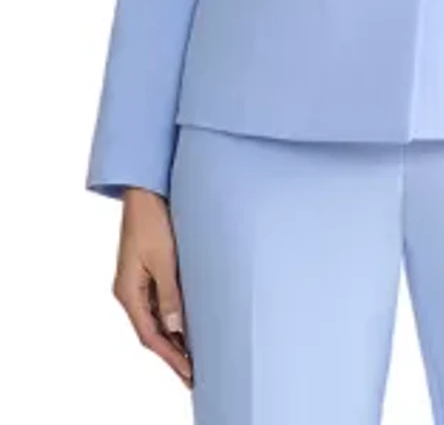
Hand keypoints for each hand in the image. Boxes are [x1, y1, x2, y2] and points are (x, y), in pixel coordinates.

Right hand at [112, 187, 192, 387]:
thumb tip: (175, 327)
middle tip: (194, 375)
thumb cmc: (152, 219)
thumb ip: (170, 293)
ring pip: (156, 320)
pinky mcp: (147, 272)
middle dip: (172, 354)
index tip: (189, 373)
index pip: (150, 335)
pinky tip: (187, 326)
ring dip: (173, 338)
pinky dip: (172, 319)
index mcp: (128, 291)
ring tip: (194, 357)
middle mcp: (130, 291)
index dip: (170, 357)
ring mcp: (137, 282)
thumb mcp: (163, 258)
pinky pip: (159, 304)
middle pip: (151, 332)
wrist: (145, 191)